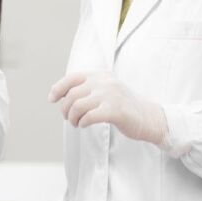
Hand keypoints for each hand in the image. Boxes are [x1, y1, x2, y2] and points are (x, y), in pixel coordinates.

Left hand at [48, 71, 166, 145]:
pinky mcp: (116, 111)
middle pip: (72, 95)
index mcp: (100, 75)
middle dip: (65, 109)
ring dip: (72, 118)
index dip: (58, 88)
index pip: (72, 77)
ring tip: (77, 123)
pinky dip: (82, 122)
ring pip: (77, 106)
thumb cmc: (123, 106)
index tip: (52, 99)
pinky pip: (89, 116)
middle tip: (69, 118)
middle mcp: (104, 82)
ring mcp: (111, 95)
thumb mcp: (105, 90)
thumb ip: (87, 88)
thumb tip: (58, 94)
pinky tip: (85, 125)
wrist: (149, 117)